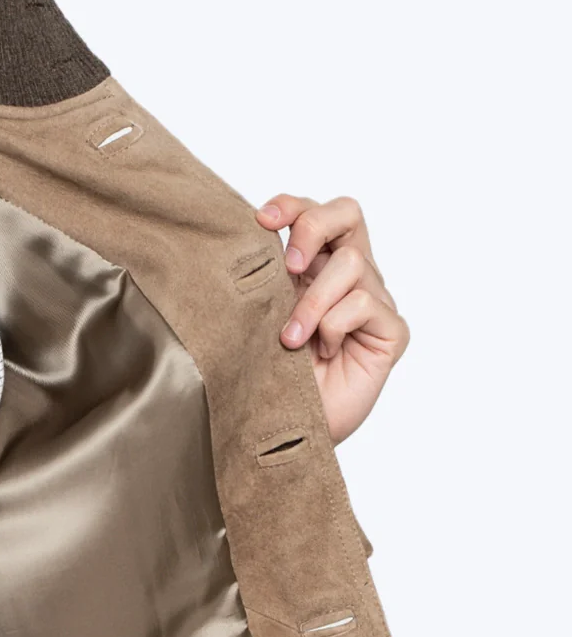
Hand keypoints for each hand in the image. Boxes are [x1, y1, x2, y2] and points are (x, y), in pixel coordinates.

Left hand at [255, 195, 409, 443]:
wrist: (288, 430)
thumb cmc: (271, 377)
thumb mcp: (258, 318)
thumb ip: (262, 279)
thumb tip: (246, 235)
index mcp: (315, 267)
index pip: (314, 212)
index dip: (291, 206)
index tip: (260, 221)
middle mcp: (348, 277)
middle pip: (347, 214)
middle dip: (313, 229)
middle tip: (289, 268)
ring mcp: (373, 303)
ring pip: (352, 264)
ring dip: (313, 301)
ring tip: (290, 339)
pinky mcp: (391, 332)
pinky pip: (366, 304)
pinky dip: (335, 325)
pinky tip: (325, 354)